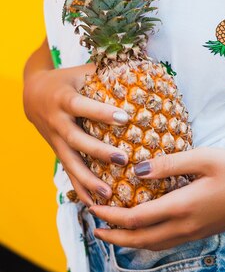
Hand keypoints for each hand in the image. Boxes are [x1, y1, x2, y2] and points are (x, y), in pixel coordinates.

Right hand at [23, 64, 129, 205]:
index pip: (82, 106)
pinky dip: (80, 190)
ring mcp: (56, 141)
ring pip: (71, 163)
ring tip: (108, 194)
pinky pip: (68, 174)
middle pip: (76, 139)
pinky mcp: (57, 153)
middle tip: (123, 159)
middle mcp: (57, 121)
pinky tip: (93, 205)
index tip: (124, 118)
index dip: (101, 112)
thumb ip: (109, 72)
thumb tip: (145, 66)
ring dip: (88, 180)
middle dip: (98, 151)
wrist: (32, 94)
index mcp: (64, 98)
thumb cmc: (68, 80)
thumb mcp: (83, 71)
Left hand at [90, 146, 224, 249]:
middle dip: (114, 237)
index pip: (136, 219)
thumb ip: (169, 164)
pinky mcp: (203, 232)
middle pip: (141, 241)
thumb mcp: (205, 158)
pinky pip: (168, 243)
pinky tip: (146, 230)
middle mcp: (186, 227)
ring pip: (154, 246)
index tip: (92, 206)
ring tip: (113, 232)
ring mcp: (196, 233)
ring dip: (129, 242)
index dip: (111, 215)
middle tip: (93, 229)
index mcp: (183, 207)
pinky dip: (148, 241)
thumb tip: (137, 172)